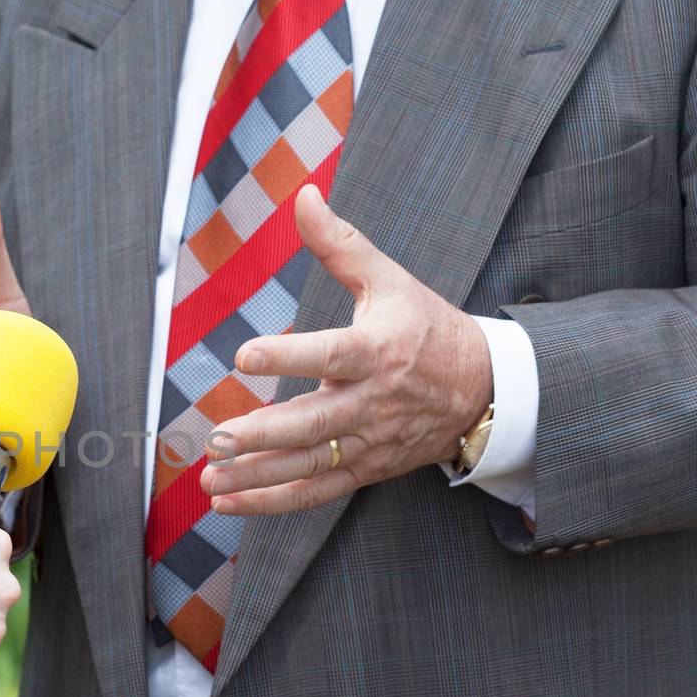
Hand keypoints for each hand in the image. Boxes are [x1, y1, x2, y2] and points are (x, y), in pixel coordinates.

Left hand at [200, 185, 491, 515]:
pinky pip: (316, 491)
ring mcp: (368, 442)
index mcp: (378, 351)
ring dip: (258, 477)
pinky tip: (229, 502)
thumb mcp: (388, 280)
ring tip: (212, 480)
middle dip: (265, 435)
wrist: (484, 390)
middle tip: (219, 439)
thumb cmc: (425, 328)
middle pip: (315, 423)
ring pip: (310, 465)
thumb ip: (339, 243)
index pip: (330, 355)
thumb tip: (303, 194)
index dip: (288, 357)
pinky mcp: (364, 470)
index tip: (244, 356)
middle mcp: (373, 402)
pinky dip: (273, 502)